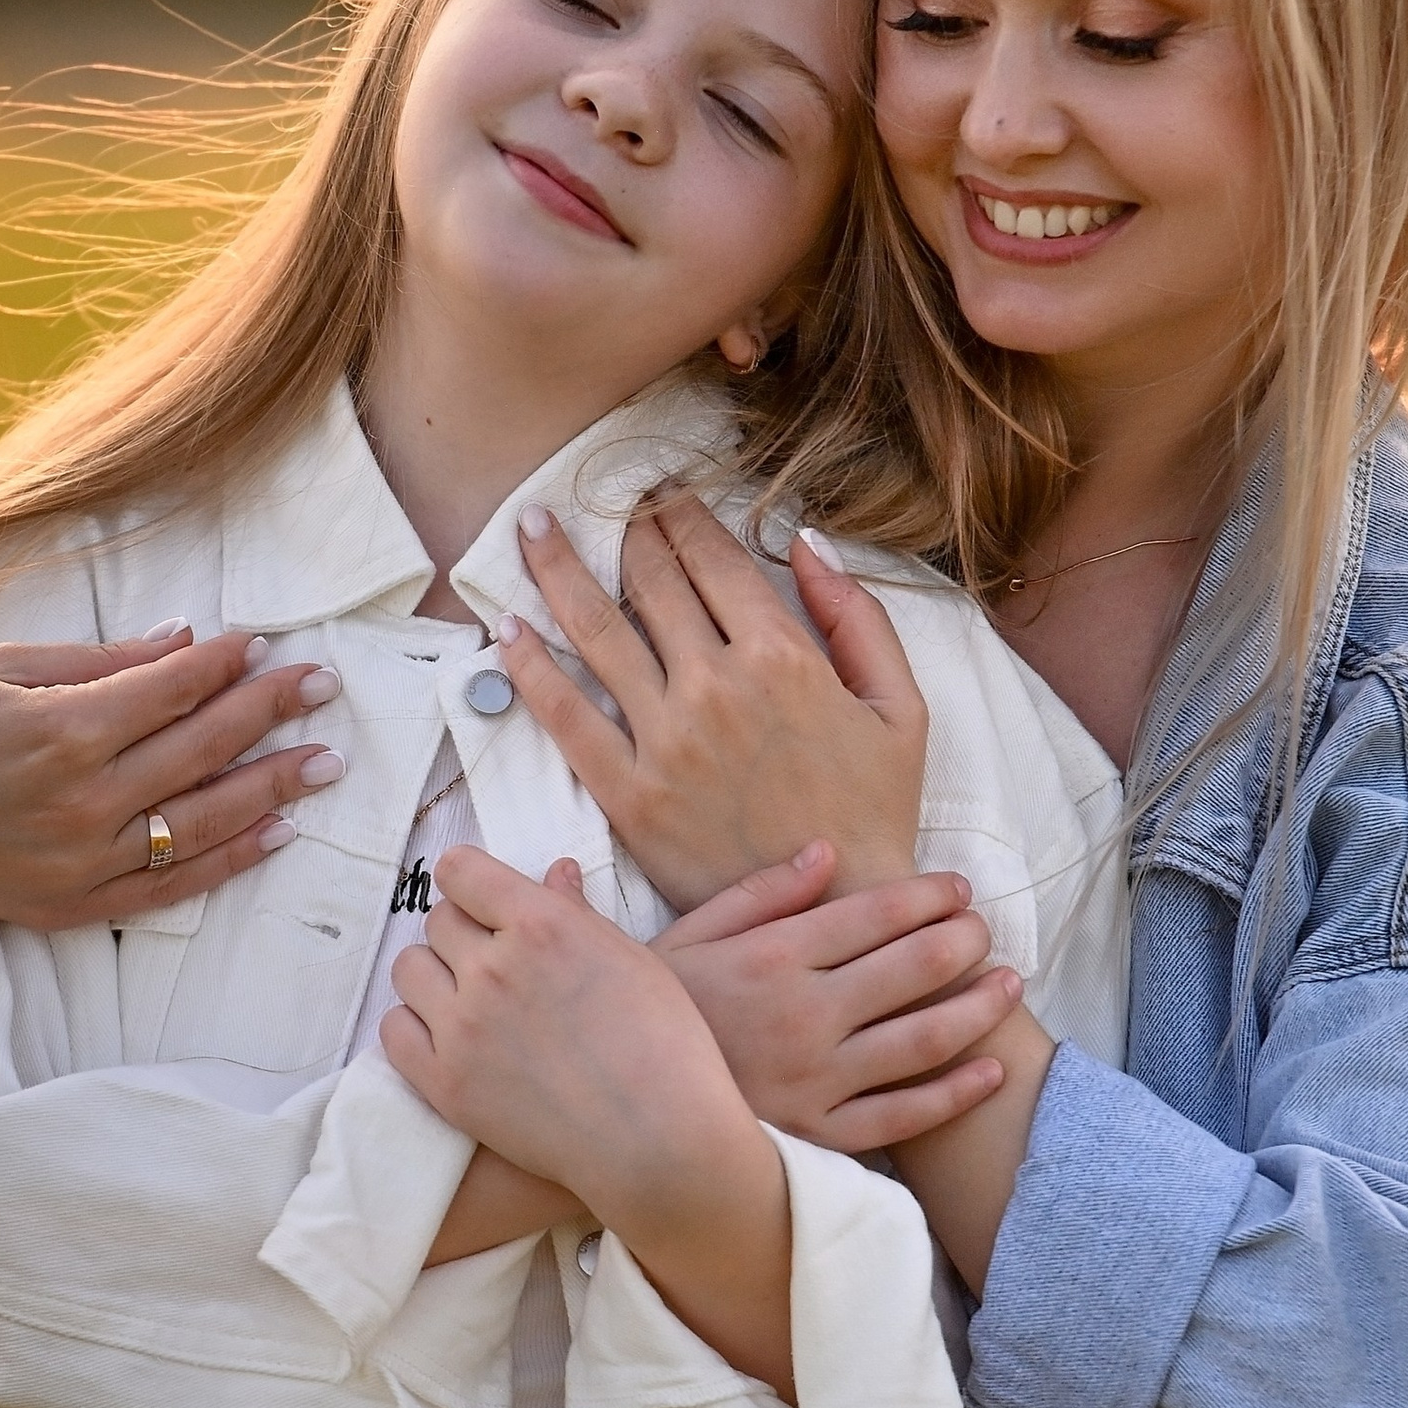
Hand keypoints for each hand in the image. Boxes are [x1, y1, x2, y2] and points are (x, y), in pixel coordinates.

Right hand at [0, 628, 348, 926]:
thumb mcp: (2, 667)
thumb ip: (101, 662)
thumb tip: (185, 641)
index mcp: (61, 730)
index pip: (174, 690)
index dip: (227, 665)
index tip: (266, 645)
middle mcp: (80, 800)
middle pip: (201, 749)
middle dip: (270, 712)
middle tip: (325, 687)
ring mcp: (80, 861)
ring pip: (202, 820)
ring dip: (272, 787)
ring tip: (326, 762)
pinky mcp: (72, 904)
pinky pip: (171, 885)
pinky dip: (230, 858)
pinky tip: (277, 831)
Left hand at [381, 849, 792, 1390]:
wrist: (657, 1141)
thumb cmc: (664, 1047)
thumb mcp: (632, 960)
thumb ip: (577, 913)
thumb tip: (553, 872)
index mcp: (539, 924)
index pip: (460, 871)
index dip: (470, 883)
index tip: (482, 901)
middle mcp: (491, 968)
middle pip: (437, 921)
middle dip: (463, 933)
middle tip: (495, 962)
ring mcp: (462, 1027)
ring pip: (408, 970)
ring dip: (435, 977)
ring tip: (469, 1000)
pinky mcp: (445, 1083)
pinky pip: (394, 1031)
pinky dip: (415, 1027)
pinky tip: (449, 1037)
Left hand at [495, 489, 927, 908]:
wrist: (838, 914)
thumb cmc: (873, 810)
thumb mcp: (900, 707)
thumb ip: (856, 617)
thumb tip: (805, 543)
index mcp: (784, 657)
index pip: (712, 559)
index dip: (680, 516)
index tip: (661, 493)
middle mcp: (716, 687)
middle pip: (650, 583)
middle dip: (623, 532)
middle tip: (602, 506)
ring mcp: (666, 741)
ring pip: (597, 633)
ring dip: (557, 572)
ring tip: (531, 531)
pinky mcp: (628, 795)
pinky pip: (566, 717)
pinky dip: (530, 668)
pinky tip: (508, 630)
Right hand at [657, 846, 1024, 1153]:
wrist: (618, 1112)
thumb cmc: (650, 1016)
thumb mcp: (686, 938)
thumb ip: (757, 894)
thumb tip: (825, 852)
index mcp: (770, 958)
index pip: (871, 916)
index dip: (926, 897)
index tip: (959, 888)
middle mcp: (803, 1016)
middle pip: (909, 969)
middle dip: (961, 942)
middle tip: (986, 929)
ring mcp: (816, 1081)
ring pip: (921, 1040)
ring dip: (975, 1007)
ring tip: (1008, 983)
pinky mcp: (819, 1136)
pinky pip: (903, 1115)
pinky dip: (954, 1093)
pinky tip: (991, 1070)